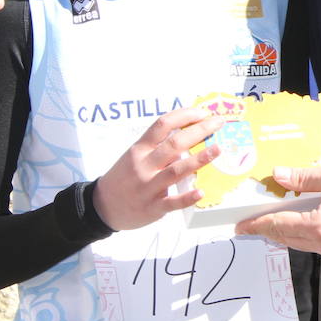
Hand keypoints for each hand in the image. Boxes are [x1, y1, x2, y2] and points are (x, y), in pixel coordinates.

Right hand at [92, 107, 225, 230]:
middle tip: (218, 123)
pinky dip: (187, 197)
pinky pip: (172, 202)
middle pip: (174, 144)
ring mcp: (148, 187)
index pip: (162, 125)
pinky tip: (201, 191)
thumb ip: (157, 146)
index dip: (184, 115)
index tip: (202, 112)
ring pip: (176, 170)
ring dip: (199, 159)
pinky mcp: (153, 207)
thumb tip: (188, 132)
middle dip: (199, 131)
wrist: (102, 206)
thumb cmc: (124, 177)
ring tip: (217, 149)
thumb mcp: (135, 155)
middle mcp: (144, 165)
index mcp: (139, 149)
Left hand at [236, 164, 320, 259]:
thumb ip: (304, 176)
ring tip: (272, 224)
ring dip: (285, 233)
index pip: (279, 225)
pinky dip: (302, 235)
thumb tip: (278, 175)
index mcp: (319, 226)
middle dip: (268, 231)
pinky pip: (314, 244)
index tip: (241, 226)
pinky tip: (298, 225)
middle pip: (286, 238)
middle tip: (253, 225)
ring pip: (299, 243)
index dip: (258, 224)